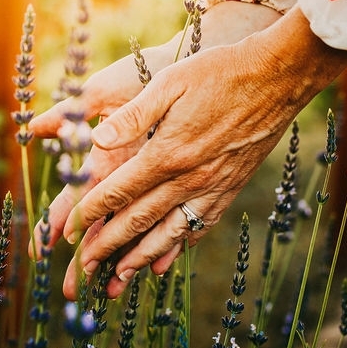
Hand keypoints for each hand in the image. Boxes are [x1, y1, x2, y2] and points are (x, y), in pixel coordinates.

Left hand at [28, 2, 281, 260]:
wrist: (278, 78)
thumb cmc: (220, 71)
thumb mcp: (170, 82)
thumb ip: (133, 115)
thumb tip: (97, 138)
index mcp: (167, 152)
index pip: (119, 191)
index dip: (90, 213)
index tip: (68, 230)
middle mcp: (190, 177)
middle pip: (140, 220)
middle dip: (107, 245)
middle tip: (81, 269)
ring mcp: (214, 185)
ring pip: (171, 231)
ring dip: (142, 257)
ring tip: (120, 276)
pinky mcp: (233, 185)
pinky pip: (202, 223)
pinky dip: (181, 242)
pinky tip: (171, 252)